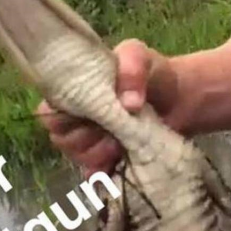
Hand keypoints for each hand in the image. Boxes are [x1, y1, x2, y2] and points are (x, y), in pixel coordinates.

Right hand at [36, 39, 174, 176]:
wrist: (181, 97)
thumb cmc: (153, 72)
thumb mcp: (140, 57)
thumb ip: (132, 69)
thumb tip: (128, 104)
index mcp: (75, 92)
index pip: (49, 113)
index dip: (65, 120)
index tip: (92, 117)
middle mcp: (78, 118)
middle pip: (62, 139)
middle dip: (84, 140)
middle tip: (112, 133)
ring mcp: (93, 140)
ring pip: (77, 157)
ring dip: (97, 155)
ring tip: (121, 144)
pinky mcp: (110, 159)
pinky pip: (95, 173)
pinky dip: (103, 172)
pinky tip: (118, 165)